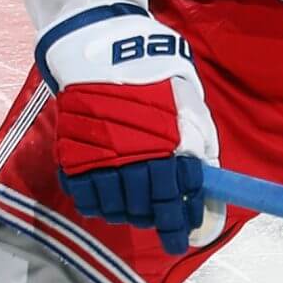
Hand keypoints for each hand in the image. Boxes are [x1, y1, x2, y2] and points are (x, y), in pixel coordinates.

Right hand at [39, 7, 223, 254]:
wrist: (106, 49)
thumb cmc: (156, 76)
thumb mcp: (191, 106)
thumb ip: (200, 145)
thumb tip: (207, 181)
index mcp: (170, 147)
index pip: (180, 198)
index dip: (183, 220)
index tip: (185, 234)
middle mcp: (138, 158)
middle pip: (148, 208)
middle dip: (159, 221)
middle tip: (163, 226)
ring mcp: (103, 159)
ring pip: (117, 208)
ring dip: (129, 215)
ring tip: (136, 213)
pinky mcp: (74, 156)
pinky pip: (85, 196)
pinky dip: (96, 205)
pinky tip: (106, 203)